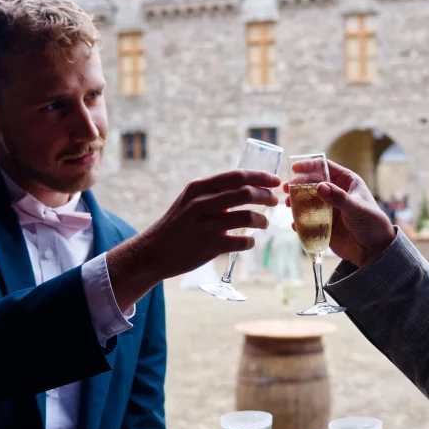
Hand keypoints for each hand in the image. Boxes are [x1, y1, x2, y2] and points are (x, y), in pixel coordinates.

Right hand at [107, 169, 280, 308]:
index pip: (237, 175)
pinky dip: (251, 241)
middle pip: (246, 193)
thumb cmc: (178, 225)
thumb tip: (248, 186)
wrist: (154, 252)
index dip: (261, 177)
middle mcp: (201, 203)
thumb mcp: (190, 200)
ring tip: (264, 223)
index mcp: (198, 187)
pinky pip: (242, 241)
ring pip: (248, 217)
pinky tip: (249, 241)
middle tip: (274, 202)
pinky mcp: (210, 246)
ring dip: (262, 220)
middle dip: (266, 197)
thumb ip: (214, 193)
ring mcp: (206, 225)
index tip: (275, 181)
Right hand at [284, 161, 394, 267]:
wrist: (374, 250)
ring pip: (307, 200)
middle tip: (287, 188)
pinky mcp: (323, 224)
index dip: (309, 166)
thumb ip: (339, 198)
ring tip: (288, 205)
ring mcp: (328, 208)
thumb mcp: (357, 208)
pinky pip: (307, 219)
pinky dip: (299, 221)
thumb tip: (320, 186)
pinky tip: (295, 224)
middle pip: (312, 183)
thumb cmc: (372, 223)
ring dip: (296, 201)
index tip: (295, 169)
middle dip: (298, 184)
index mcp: (346, 181)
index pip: (325, 167)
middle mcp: (335, 192)